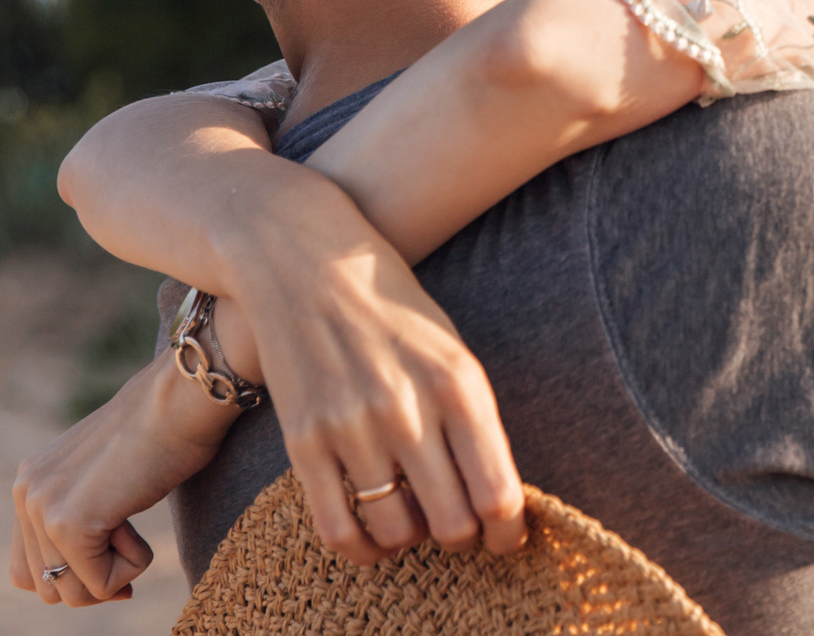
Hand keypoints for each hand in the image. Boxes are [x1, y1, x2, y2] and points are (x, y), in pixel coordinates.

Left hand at [8, 353, 234, 606]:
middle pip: (48, 588)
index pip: (29, 569)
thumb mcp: (104, 479)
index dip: (76, 577)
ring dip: (113, 573)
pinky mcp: (70, 524)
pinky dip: (132, 566)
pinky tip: (138, 520)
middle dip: (95, 578)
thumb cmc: (165, 432)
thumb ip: (81, 517)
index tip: (117, 554)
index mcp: (31, 482)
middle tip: (128, 534)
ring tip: (131, 522)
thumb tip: (90, 589)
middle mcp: (26, 493)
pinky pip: (102, 584)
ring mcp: (44, 508)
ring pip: (72, 593)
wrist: (183, 398)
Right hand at [218, 238, 527, 563]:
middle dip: (465, 539)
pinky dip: (363, 550)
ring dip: (413, 540)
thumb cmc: (393, 309)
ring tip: (416, 521)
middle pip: (453, 524)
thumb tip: (493, 501)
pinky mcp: (304, 442)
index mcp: (458, 384)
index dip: (509, 533)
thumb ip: (474, 420)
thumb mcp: (452, 350)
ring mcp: (352, 428)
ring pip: (397, 533)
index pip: (498, 493)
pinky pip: (338, 530)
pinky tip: (375, 540)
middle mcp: (408, 410)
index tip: (507, 539)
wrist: (304, 263)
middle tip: (461, 529)